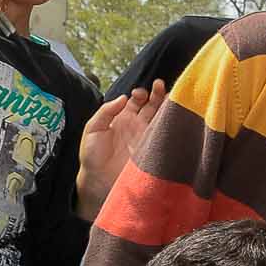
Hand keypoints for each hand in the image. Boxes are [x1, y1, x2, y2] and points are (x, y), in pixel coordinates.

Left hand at [76, 80, 165, 218]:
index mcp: (122, 119)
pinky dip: (170, 122)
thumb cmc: (92, 156)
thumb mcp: (92, 128)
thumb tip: (123, 98)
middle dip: (157, 94)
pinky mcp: (153, 148)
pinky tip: (173, 113)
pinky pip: (164, 133)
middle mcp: (136, 126)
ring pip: (160, 117)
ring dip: (166, 105)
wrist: (98, 180)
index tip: (139, 93)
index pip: (136, 101)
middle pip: (151, 106)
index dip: (140, 94)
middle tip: (159, 85)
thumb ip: (106, 111)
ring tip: (171, 94)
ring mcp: (146, 136)